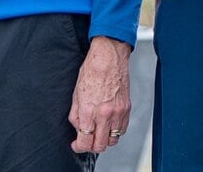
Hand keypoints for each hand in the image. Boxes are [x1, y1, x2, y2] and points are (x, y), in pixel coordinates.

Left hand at [69, 35, 131, 155]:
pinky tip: (109, 124)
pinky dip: (115, 131)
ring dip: (104, 139)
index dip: (78, 147)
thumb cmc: (92, 70)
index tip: (76, 144)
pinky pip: (122, 129)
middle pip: (100, 146)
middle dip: (91, 146)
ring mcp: (118, 112)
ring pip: (113, 141)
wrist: (109, 55)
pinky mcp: (127, 108)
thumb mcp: (76, 93)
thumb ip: (76, 114)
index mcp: (89, 110)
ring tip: (99, 131)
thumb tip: (77, 128)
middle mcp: (105, 114)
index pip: (85, 142)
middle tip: (87, 140)